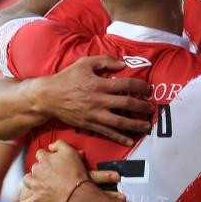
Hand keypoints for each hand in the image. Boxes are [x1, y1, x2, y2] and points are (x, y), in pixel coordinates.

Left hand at [15, 141, 120, 201]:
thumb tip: (50, 146)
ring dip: (30, 182)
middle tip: (50, 174)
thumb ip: (60, 144)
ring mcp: (35, 186)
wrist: (76, 193)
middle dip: (40, 170)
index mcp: (44, 159)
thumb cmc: (75, 172)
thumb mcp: (70, 151)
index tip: (52, 160)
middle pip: (34, 168)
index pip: (40, 154)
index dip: (46, 157)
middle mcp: (36, 171)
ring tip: (35, 185)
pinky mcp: (37, 200)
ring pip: (26, 181)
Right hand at [39, 56, 155, 144]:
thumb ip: (104, 61)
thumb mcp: (84, 63)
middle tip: (152, 108)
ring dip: (135, 124)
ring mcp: (95, 115)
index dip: (140, 87)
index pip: (125, 86)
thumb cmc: (66, 78)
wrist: (48, 97)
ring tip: (146, 126)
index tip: (148, 89)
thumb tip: (122, 64)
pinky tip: (130, 141)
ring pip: (119, 122)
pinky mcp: (90, 125)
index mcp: (99, 84)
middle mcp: (99, 101)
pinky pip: (107, 133)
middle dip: (142, 107)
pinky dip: (120, 138)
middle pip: (126, 105)